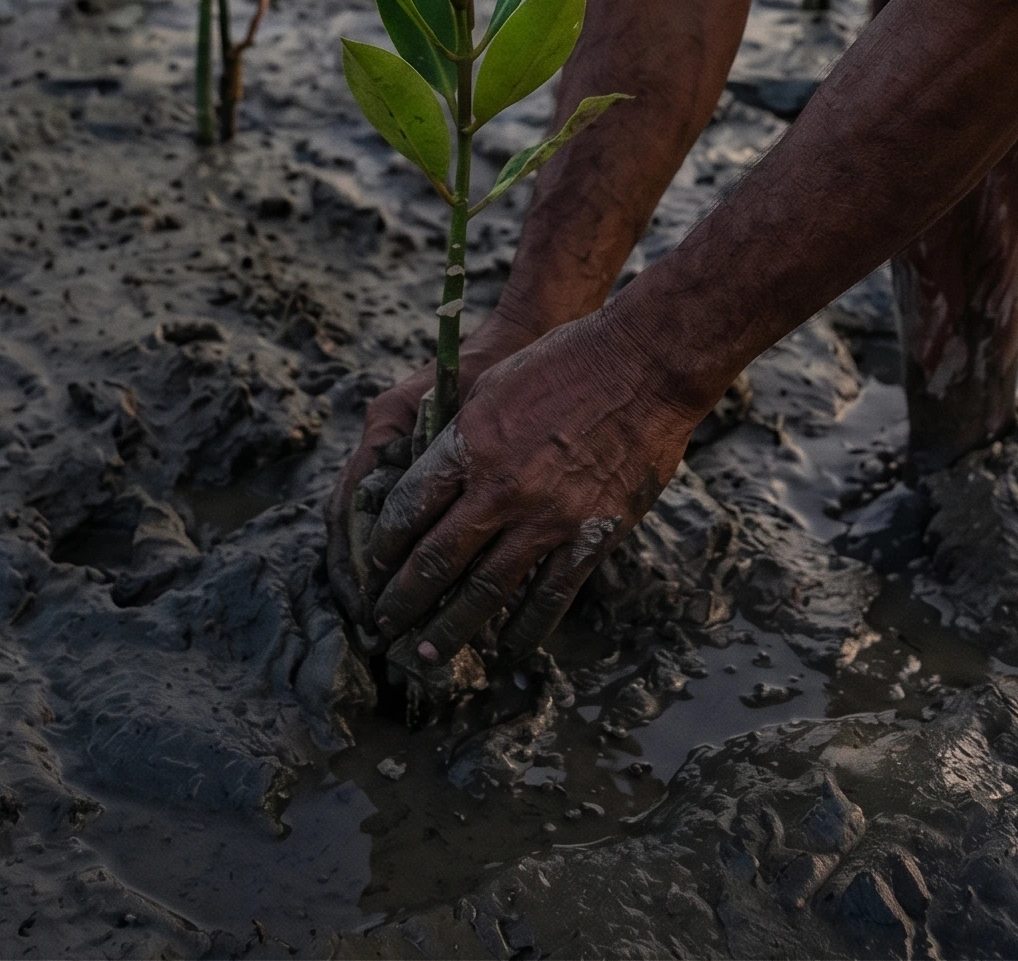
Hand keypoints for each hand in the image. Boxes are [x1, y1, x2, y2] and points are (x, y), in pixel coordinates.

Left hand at [364, 307, 703, 661]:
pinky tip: (507, 649)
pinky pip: (549, 595)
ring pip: (486, 590)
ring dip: (451, 627)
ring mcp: (547, 517)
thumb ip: (461, 438)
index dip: (385, 545)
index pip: (408, 508)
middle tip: (383, 625)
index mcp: (468, 445)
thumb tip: (432, 480)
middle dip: (405, 598)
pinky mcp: (590, 535)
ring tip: (426, 655)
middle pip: (437, 558)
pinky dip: (524, 628)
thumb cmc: (563, 361)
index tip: (374, 567)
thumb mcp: (492, 387)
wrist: (643, 364)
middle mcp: (500, 488)